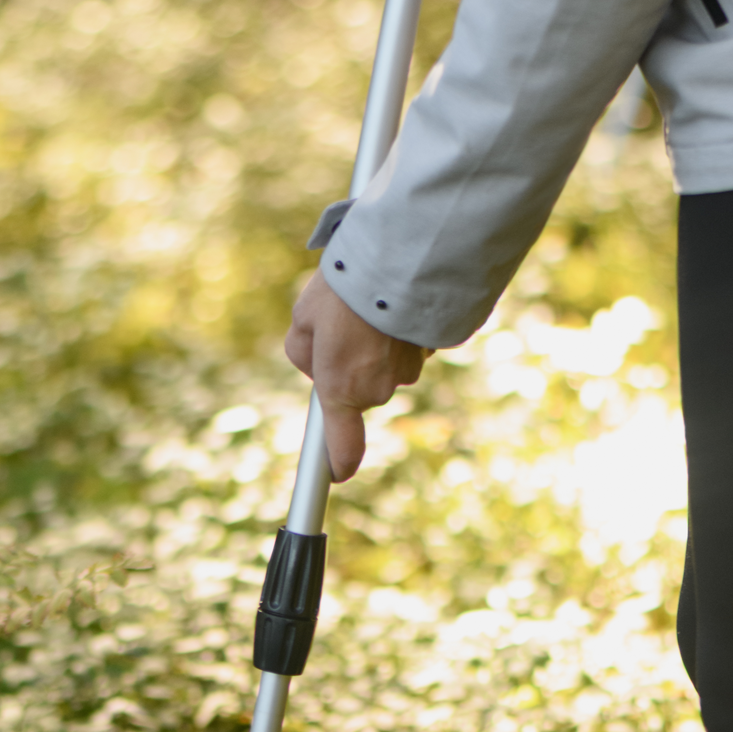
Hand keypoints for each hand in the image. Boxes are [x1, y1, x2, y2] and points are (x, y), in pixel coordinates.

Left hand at [286, 270, 428, 479]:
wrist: (398, 258)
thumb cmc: (344, 289)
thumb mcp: (303, 318)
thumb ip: (302, 351)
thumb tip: (315, 362)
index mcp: (341, 388)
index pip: (342, 445)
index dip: (338, 463)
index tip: (335, 473)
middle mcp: (378, 389)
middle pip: (359, 389)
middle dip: (346, 365)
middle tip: (338, 326)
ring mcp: (409, 370)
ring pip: (385, 367)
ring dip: (374, 345)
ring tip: (367, 308)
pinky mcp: (431, 349)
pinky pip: (407, 347)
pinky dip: (398, 332)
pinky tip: (392, 305)